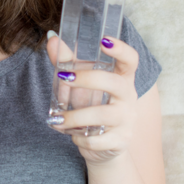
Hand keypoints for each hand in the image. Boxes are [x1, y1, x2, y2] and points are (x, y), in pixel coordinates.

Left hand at [46, 33, 138, 165]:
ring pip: (102, 115)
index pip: (130, 60)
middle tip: (64, 77)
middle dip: (87, 79)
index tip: (104, 40)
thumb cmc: (93, 105)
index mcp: (122, 78)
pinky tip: (72, 135)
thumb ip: (68, 61)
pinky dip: (79, 138)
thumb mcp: (81, 83)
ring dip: (74, 117)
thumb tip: (52, 38)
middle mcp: (128, 97)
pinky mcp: (121, 140)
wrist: (105, 145)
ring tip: (57, 120)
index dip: (121, 49)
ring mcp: (127, 119)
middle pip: (115, 83)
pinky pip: (97, 140)